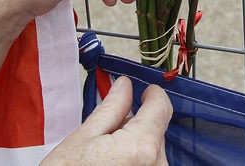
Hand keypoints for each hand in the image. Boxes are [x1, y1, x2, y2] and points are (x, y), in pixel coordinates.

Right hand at [42, 76, 171, 164]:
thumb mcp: (83, 138)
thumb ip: (110, 108)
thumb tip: (124, 86)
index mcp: (141, 146)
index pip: (161, 107)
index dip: (153, 94)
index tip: (146, 90)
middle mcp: (156, 165)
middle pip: (155, 130)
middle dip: (135, 125)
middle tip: (106, 135)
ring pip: (151, 149)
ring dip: (135, 145)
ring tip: (105, 157)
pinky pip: (149, 164)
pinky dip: (135, 160)